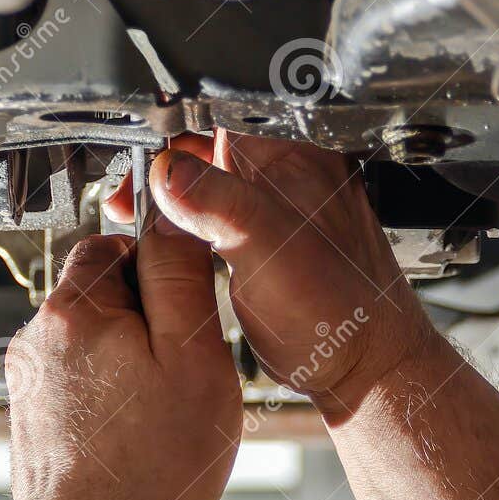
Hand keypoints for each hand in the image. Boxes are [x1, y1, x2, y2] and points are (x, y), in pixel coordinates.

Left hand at [6, 231, 242, 499]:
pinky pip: (80, 383)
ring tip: (161, 414)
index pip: (114, 243)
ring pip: (94, 341)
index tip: (186, 308)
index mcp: (74, 310)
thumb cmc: (150, 470)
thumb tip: (172, 221)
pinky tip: (136, 438)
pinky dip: (111, 399)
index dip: (160, 267)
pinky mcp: (30, 418)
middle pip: (102, 293)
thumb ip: (179, 280)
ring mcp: (28, 380)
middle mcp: (38, 338)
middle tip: (182, 370)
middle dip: (147, 320)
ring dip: (131, 362)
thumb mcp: (194, 359)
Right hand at [106, 132, 430, 418]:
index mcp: (298, 162)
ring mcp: (287, 213)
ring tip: (149, 232)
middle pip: (210, 157)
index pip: (217, 127)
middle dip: (165, 181)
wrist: (367, 372)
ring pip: (214, 192)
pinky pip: (225, 222)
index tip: (137, 184)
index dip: (168, 151)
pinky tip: (181, 253)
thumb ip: (218, 202)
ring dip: (177, 208)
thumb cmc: (338, 317)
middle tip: (131, 210)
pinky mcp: (278, 246)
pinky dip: (196, 232)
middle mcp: (295, 180)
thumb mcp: (266, 250)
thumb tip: (167, 170)